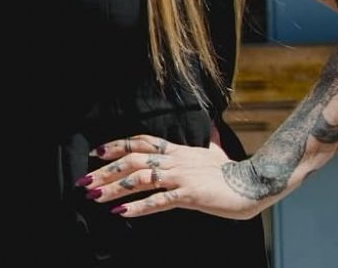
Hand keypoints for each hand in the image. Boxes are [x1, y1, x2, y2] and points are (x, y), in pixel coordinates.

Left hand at [78, 134, 268, 220]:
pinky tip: (121, 213)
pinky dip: (137, 207)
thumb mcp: (217, 150)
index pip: (141, 142)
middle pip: (133, 160)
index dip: (117, 145)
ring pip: (140, 178)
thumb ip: (209, 138)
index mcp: (178, 150)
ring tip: (95, 196)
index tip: (96, 152)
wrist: (252, 184)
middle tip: (85, 181)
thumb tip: (212, 124)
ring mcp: (181, 176)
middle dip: (106, 170)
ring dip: (114, 188)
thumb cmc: (231, 170)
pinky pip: (158, 201)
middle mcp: (175, 160)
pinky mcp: (188, 195)